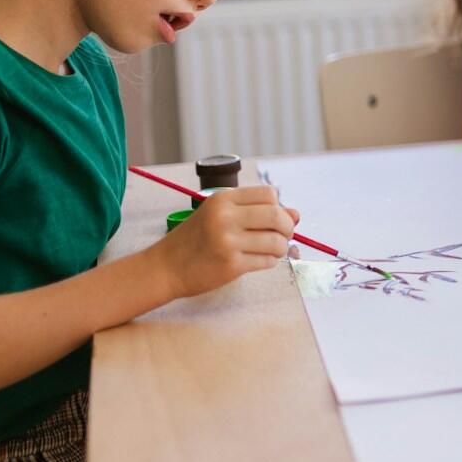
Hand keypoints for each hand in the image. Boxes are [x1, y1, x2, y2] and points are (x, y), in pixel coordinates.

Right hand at [150, 185, 298, 298]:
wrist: (165, 267)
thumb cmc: (195, 239)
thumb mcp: (219, 216)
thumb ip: (255, 212)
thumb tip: (296, 214)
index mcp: (222, 199)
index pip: (269, 194)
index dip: (278, 207)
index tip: (274, 218)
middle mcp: (225, 217)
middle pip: (277, 216)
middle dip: (287, 228)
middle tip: (283, 236)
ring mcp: (228, 242)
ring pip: (276, 241)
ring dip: (281, 248)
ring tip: (272, 250)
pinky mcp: (231, 265)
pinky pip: (267, 261)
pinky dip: (270, 261)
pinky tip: (260, 260)